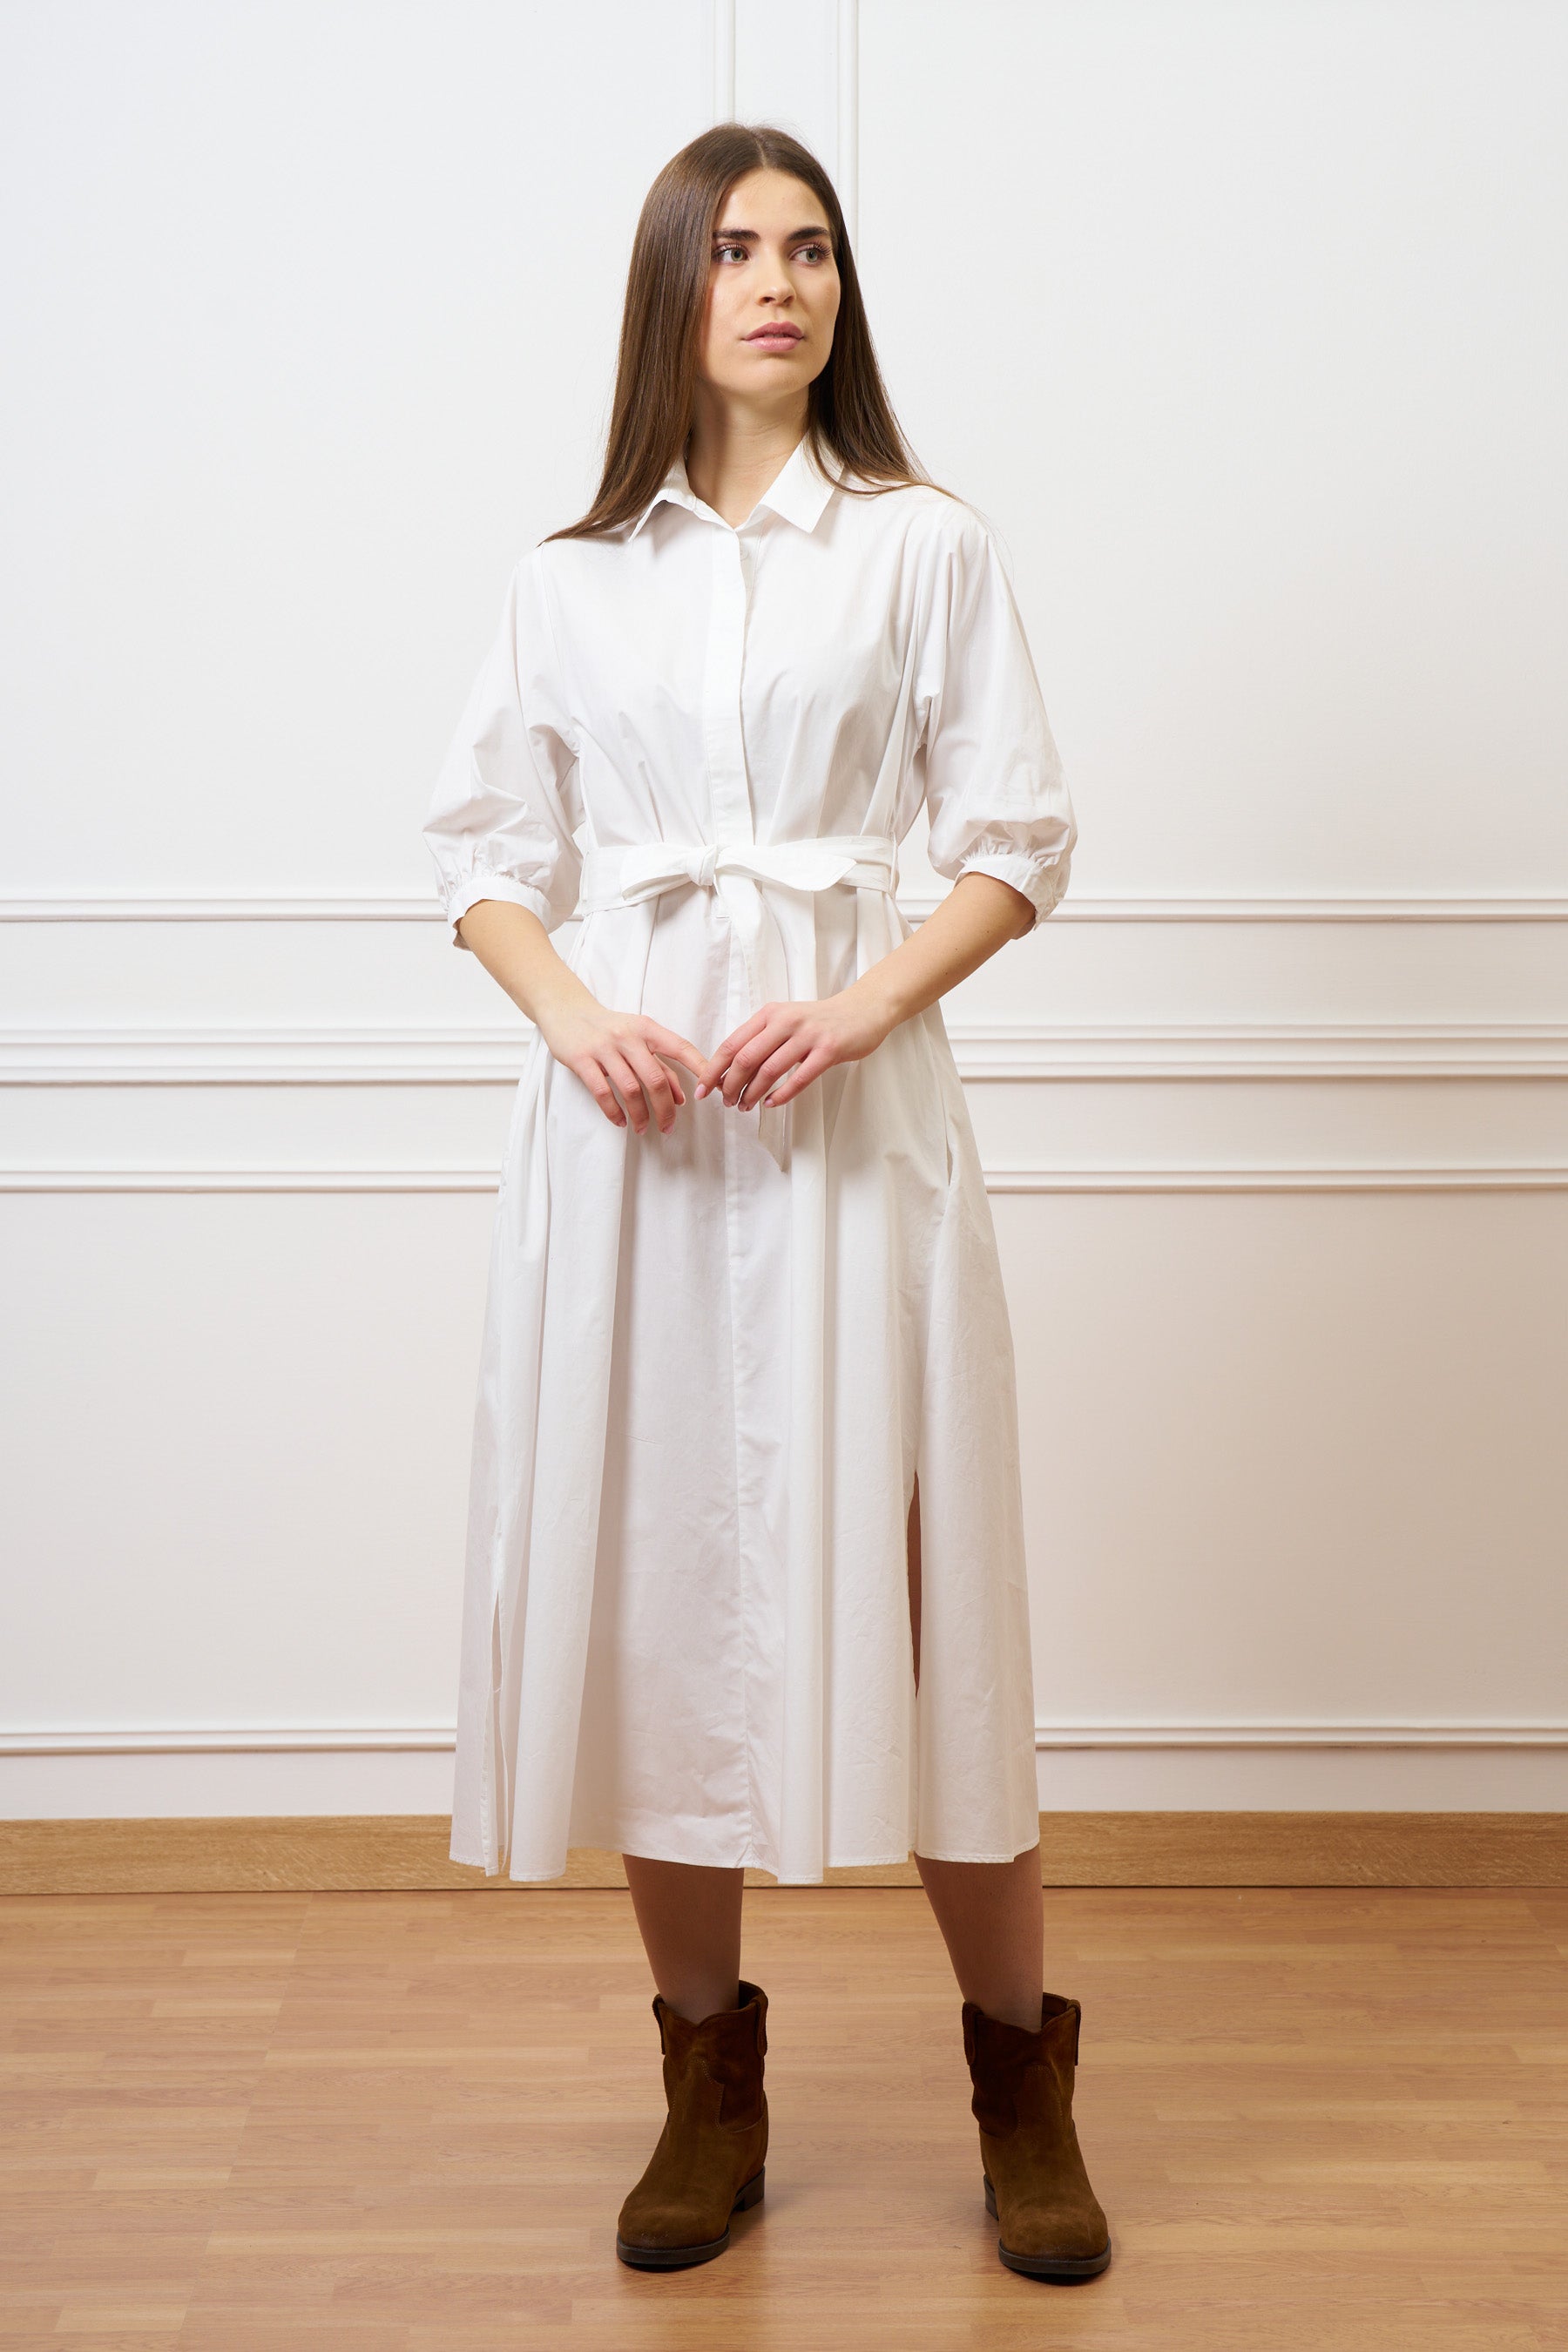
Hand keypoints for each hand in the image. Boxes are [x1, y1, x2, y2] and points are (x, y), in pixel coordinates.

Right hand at [536, 997, 708, 1134]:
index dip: (700, 1069)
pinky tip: (621, 1122)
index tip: (713, 1091)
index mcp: (647, 1028)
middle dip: (665, 1109)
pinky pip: (602, 1092)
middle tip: (668, 1128)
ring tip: (643, 1129)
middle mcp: (628, 1037)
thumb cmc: (610, 1028)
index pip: (681, 1048)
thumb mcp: (638, 1039)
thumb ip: (660, 1064)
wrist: (567, 1011)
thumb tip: (681, 1098)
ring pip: (630, 1089)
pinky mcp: (582, 1060)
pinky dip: (614, 1112)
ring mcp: (604, 1048)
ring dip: (640, 1115)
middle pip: (655, 1078)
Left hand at [694, 986, 896, 1113]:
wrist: (862, 1010)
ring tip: (745, 1106)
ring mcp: (808, 1035)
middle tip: (725, 1102)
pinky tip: (771, 1104)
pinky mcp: (829, 1049)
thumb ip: (761, 1039)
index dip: (713, 1069)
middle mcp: (786, 1021)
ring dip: (753, 1093)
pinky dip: (781, 1095)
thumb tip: (730, 1070)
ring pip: (770, 1070)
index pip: (732, 1044)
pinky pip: (799, 1078)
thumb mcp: (785, 1021)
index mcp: (769, 1014)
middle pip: (746, 1058)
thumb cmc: (819, 1020)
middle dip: (730, 1085)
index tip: (702, 1090)